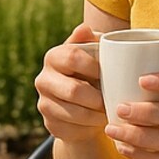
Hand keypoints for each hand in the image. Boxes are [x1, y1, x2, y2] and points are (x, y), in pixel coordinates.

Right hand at [35, 23, 106, 143]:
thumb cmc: (93, 72)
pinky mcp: (50, 125)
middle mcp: (43, 79)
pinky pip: (74, 129)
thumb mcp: (95, 54)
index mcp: (53, 56)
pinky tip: (100, 122)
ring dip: (98, 114)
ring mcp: (44, 104)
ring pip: (76, 113)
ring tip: (112, 111)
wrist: (84, 104)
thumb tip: (84, 29)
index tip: (113, 73)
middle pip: (74, 90)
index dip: (95, 66)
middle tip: (115, 99)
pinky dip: (91, 128)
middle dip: (98, 97)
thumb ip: (92, 40)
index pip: (73, 56)